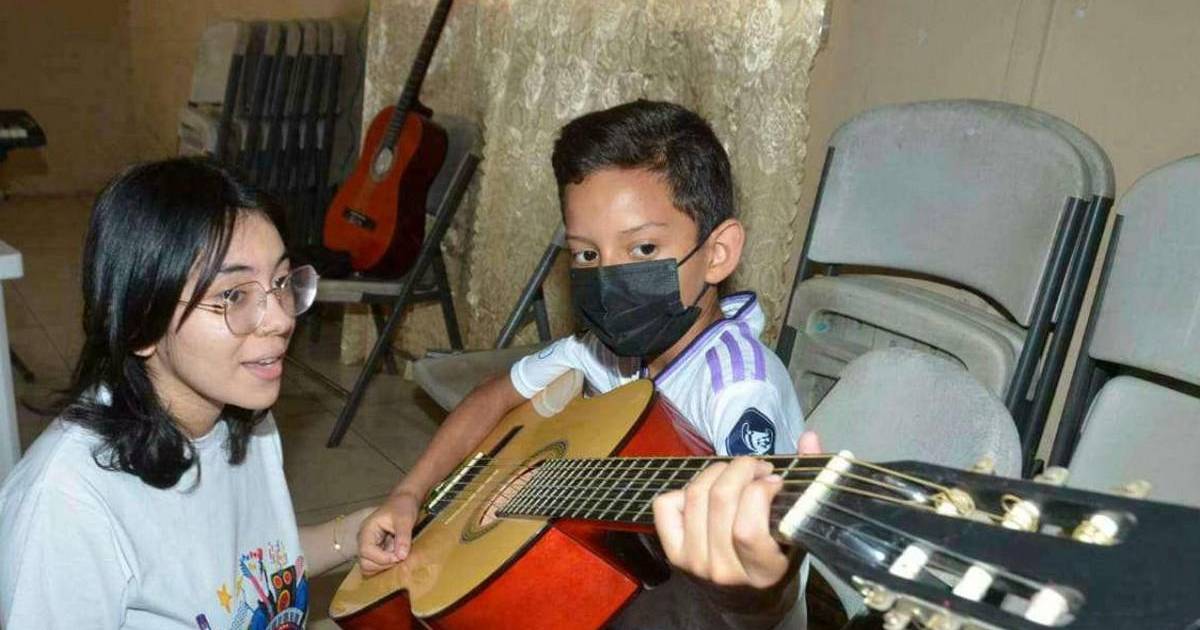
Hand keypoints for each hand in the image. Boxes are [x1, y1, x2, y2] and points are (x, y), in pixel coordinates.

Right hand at [357, 489, 420, 575]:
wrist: (404, 501)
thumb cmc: (402, 506)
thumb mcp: (405, 520)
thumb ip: (403, 538)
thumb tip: (401, 556)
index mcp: (367, 530)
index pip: (366, 551)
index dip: (383, 558)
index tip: (399, 556)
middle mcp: (364, 540)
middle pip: (365, 563)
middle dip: (383, 564)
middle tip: (400, 557)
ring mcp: (369, 546)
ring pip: (369, 567)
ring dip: (385, 566)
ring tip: (399, 556)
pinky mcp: (376, 550)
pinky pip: (376, 565)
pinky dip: (386, 565)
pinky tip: (397, 556)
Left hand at [652, 430, 822, 587]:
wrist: (747, 598)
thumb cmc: (778, 559)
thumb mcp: (797, 531)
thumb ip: (810, 484)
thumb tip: (809, 437)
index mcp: (761, 571)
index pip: (747, 529)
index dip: (760, 492)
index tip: (775, 480)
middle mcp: (723, 570)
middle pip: (720, 501)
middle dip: (741, 469)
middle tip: (757, 467)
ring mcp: (693, 562)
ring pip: (696, 496)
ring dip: (718, 472)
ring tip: (736, 472)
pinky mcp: (673, 552)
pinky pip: (666, 505)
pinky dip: (684, 489)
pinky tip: (707, 491)